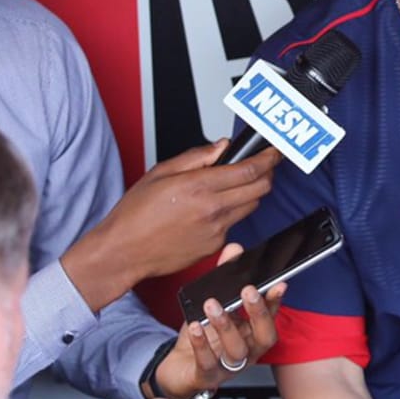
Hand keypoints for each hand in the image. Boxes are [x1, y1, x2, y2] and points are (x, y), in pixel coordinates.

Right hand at [64, 142, 279, 310]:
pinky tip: (210, 210)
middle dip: (267, 174)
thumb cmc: (135, 214)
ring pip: (251, 207)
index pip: (250, 170)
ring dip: (250, 193)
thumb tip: (222, 147)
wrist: (124, 251)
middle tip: (263, 166)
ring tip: (232, 186)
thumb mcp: (161, 172)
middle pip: (261, 189)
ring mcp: (216, 231)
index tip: (275, 152)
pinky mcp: (214, 247)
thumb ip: (197, 156)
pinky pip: (233, 225)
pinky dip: (230, 213)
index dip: (269, 158)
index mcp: (199, 187)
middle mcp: (212, 210)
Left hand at [150, 243, 285, 398]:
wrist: (179, 368)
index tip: (278, 283)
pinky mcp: (206, 377)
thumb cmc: (203, 336)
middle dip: (258, 313)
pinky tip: (195, 326)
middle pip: (263, 337)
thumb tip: (235, 249)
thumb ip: (224, 276)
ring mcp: (228, 367)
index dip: (275, 302)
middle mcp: (247, 352)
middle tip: (248, 290)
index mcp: (252, 333)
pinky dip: (201, 344)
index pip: (271, 317)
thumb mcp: (213, 303)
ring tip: (212, 304)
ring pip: (236, 350)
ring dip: (226, 325)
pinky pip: (207, 363)